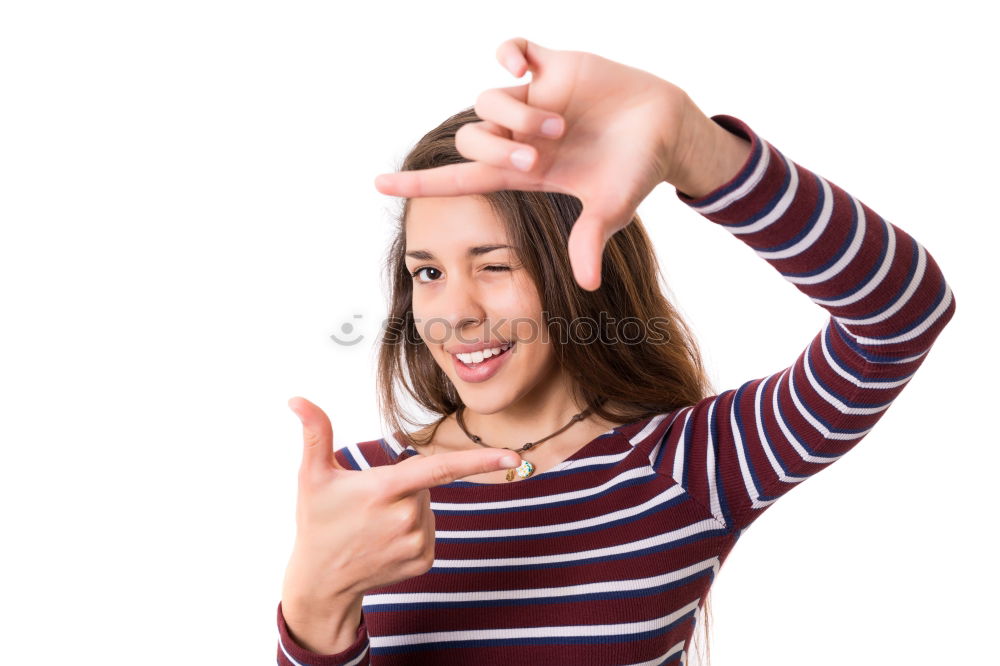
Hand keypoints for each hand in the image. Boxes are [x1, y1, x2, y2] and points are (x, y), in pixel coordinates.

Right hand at [281, 397, 520, 612]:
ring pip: (428, 507)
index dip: (480, 460)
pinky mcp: (424, 560)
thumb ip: (315, 433)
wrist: (321, 581)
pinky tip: (385, 541)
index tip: (514, 456)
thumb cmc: (317, 522)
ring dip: (408, 508)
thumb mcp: (311, 476)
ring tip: (374, 525)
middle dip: (404, 485)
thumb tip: (297, 399)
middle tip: (369, 504)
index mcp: (385, 490)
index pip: (440, 468)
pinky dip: (412, 531)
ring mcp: (417, 542)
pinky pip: (429, 531)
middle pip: (425, 484)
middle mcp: (407, 517)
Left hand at [373, 37, 708, 290]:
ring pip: (488, 99)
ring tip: (561, 124)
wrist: (667, 129)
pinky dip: (507, 50)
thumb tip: (587, 285)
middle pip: (472, 139)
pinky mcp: (554, 67)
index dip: (420, 182)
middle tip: (543, 154)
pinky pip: (513, 48)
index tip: (378, 184)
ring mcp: (535, 100)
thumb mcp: (612, 210)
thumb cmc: (636, 172)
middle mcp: (522, 136)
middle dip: (499, 147)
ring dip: (518, 114)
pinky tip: (522, 64)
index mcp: (527, 172)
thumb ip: (590, 240)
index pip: (461, 178)